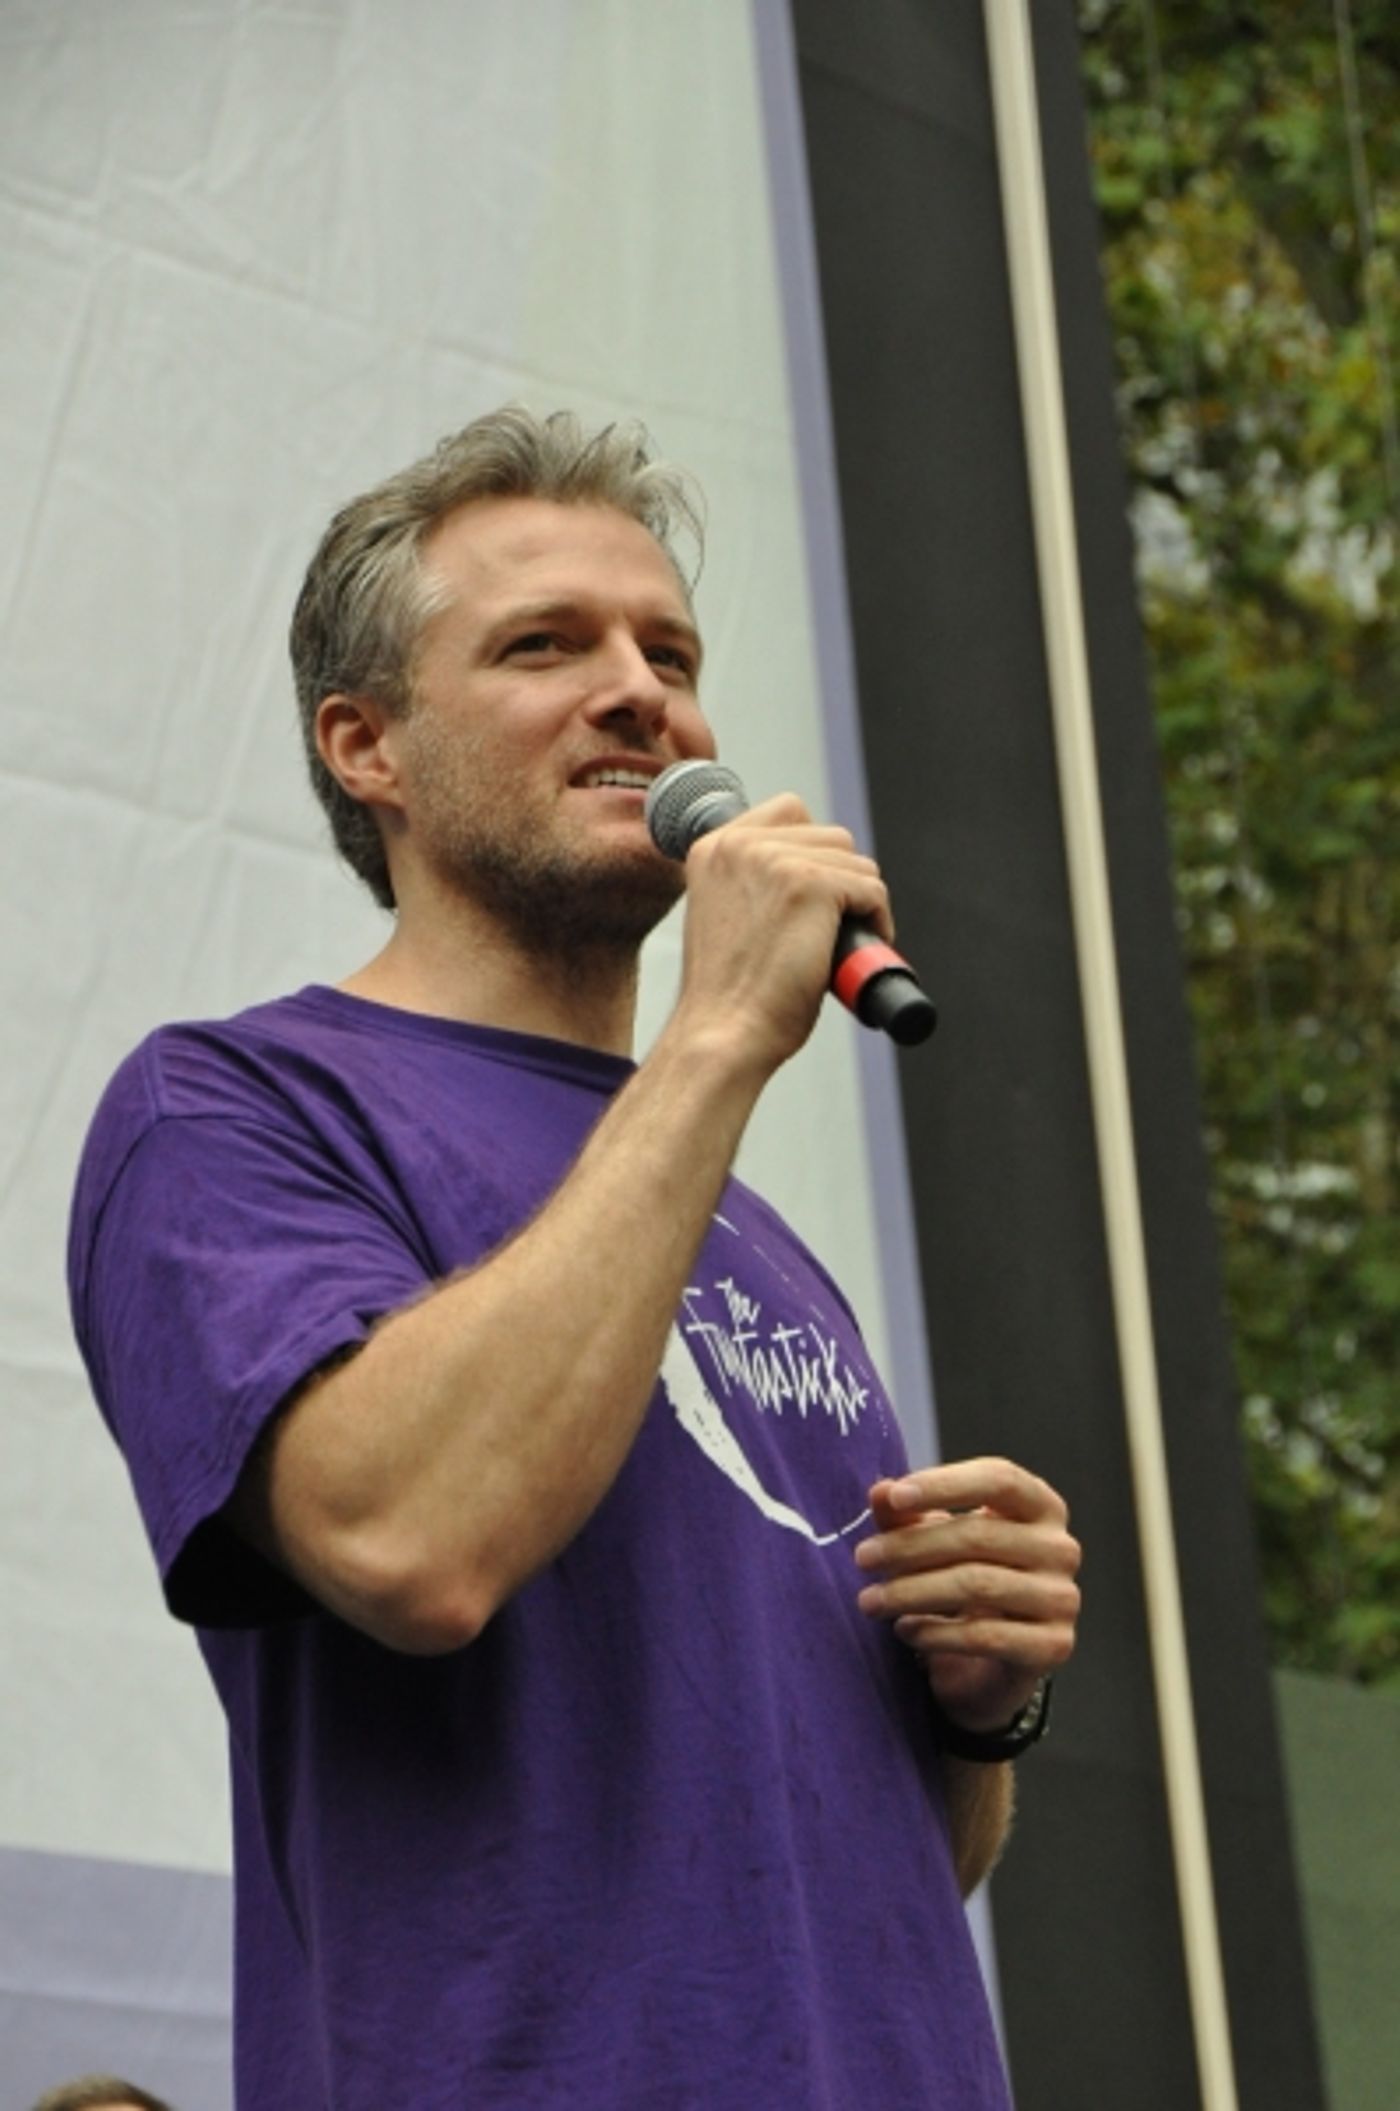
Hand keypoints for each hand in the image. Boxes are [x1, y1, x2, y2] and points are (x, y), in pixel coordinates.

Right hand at [675, 793, 893, 1073]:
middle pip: (831, 836)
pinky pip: (872, 890)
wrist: (723, 1035)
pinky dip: (877, 923)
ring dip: (860, 903)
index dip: (814, 854)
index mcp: (713, 847)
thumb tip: (815, 870)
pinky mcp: (811, 884)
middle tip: (830, 930)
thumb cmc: (729, 995)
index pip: (790, 812)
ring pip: (857, 862)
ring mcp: (776, 860)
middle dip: (841, 882)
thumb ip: (754, 883)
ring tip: (839, 944)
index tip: (812, 900)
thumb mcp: (728, 916)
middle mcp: (740, 844)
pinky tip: (851, 954)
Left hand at [854, 1457, 1080, 1731]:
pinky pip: (984, 1637)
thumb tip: (879, 1492)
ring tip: (870, 1600)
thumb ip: (906, 1514)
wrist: (990, 1660)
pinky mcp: (1053, 1647)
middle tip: (862, 1558)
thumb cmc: (961, 1579)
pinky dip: (935, 1633)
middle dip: (910, 1546)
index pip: (998, 1479)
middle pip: (978, 1535)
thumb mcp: (930, 1539)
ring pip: (977, 1585)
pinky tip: (904, 1631)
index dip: (945, 1484)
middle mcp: (1060, 1548)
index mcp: (1040, 1506)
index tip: (894, 1497)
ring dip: (911, 1592)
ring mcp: (1062, 1599)